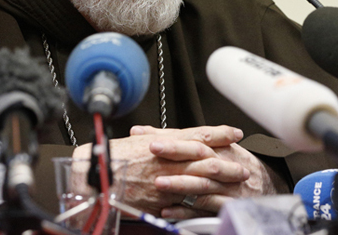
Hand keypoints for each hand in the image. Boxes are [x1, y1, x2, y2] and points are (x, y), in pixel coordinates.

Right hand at [71, 124, 248, 216]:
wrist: (93, 174)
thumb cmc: (111, 156)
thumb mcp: (137, 141)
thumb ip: (156, 137)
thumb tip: (167, 135)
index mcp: (163, 142)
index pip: (198, 135)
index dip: (219, 134)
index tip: (235, 133)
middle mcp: (167, 159)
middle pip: (206, 159)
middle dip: (227, 162)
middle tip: (244, 165)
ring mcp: (165, 180)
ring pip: (200, 180)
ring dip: (221, 183)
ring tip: (237, 183)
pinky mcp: (159, 199)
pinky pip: (185, 202)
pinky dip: (201, 203)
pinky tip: (215, 204)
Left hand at [131, 125, 287, 218]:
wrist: (265, 186)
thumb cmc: (235, 163)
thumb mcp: (216, 146)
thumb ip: (184, 139)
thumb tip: (150, 133)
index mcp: (217, 148)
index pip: (194, 138)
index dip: (173, 137)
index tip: (149, 137)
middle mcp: (220, 165)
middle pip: (198, 156)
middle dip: (175, 153)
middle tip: (153, 150)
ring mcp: (223, 187)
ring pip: (201, 184)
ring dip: (179, 183)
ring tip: (158, 183)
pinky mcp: (223, 206)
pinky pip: (203, 209)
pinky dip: (185, 212)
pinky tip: (167, 211)